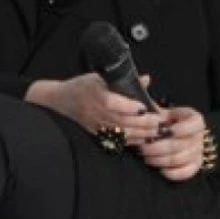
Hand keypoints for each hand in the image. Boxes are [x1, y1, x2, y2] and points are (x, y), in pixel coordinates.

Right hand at [25, 74, 161, 143]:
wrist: (60, 100)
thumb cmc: (82, 86)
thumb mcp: (100, 77)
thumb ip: (124, 80)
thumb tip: (146, 80)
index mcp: (94, 94)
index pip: (112, 103)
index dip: (129, 107)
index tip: (144, 108)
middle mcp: (94, 112)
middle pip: (120, 121)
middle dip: (142, 123)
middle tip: (159, 122)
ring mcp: (95, 125)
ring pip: (120, 133)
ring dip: (140, 134)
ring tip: (156, 132)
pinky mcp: (97, 134)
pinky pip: (116, 141)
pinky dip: (132, 141)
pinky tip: (144, 139)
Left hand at [137, 106, 206, 181]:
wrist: (172, 133)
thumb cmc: (165, 121)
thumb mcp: (162, 112)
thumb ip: (155, 112)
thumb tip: (142, 113)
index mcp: (195, 120)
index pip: (195, 125)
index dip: (181, 129)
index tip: (165, 130)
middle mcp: (200, 137)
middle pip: (181, 145)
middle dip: (158, 147)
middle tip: (143, 148)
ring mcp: (198, 152)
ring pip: (179, 160)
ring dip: (159, 160)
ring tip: (146, 157)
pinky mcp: (195, 166)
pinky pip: (185, 173)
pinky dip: (171, 173)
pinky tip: (160, 169)